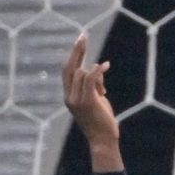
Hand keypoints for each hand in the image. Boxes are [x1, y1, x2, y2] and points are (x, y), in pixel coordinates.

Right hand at [62, 32, 120, 151]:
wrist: (102, 140)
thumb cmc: (101, 121)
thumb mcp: (96, 99)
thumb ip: (93, 84)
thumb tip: (96, 68)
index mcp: (69, 96)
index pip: (68, 70)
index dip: (73, 55)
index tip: (80, 40)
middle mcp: (69, 96)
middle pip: (70, 67)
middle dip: (77, 50)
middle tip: (84, 35)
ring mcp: (76, 99)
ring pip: (82, 73)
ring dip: (96, 75)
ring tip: (103, 91)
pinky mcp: (87, 101)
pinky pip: (90, 78)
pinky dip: (97, 70)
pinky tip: (106, 65)